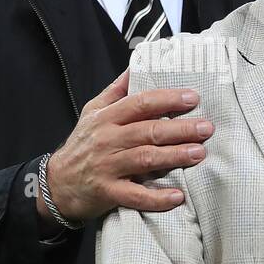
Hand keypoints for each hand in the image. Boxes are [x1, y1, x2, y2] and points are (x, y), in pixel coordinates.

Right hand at [40, 69, 212, 222]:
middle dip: (180, 128)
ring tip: (199, 153)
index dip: (167, 99)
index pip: (140, 103)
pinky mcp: (108, 192)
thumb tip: (136, 66)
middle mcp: (107, 140)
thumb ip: (116, 90)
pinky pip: (135, 196)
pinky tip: (177, 196)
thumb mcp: (92, 112)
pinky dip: (157, 198)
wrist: (57, 183)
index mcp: (107, 118)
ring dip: (174, 156)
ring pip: (145, 158)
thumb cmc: (82, 145)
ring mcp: (107, 166)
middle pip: (148, 130)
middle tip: (206, 128)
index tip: (192, 98)